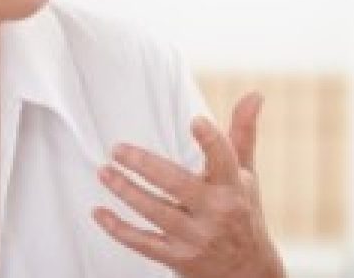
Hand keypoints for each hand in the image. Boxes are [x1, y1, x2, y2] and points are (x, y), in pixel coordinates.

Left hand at [92, 93, 285, 277]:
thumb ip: (242, 133)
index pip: (224, 159)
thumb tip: (254, 94)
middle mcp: (215, 212)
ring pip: (154, 212)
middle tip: (118, 149)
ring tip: (104, 172)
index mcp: (232, 187)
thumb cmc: (243, 212)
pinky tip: (99, 211)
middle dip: (145, 165)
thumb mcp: (246, 174)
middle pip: (177, 184)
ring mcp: (195, 237)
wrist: (248, 271)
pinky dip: (117, 228)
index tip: (195, 121)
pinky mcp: (177, 258)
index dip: (211, 140)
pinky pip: (142, 243)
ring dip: (125, 191)